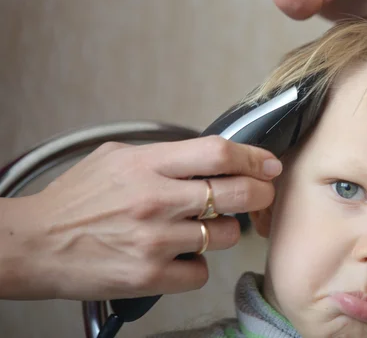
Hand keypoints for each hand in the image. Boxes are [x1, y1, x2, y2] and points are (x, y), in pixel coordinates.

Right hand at [1, 136, 281, 300]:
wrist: (35, 244)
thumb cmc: (76, 199)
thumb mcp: (116, 157)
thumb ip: (163, 154)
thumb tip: (208, 157)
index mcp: (148, 164)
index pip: (218, 153)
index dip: (253, 157)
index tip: (268, 163)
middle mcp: (156, 200)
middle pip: (236, 193)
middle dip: (260, 193)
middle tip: (261, 194)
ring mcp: (155, 240)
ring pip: (225, 236)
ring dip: (225, 232)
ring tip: (204, 228)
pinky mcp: (149, 276)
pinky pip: (201, 272)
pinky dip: (198, 265)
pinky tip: (182, 256)